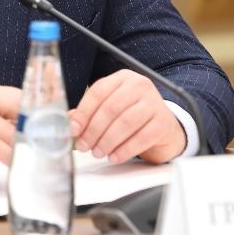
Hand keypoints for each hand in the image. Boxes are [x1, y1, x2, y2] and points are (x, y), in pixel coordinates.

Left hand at [68, 69, 186, 164]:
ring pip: (125, 123)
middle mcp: (139, 85)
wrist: (163, 126)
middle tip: (84, 146)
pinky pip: (141, 138)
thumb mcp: (111, 107)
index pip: (98, 91)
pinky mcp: (163, 122)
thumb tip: (70, 122)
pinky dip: (125, 150)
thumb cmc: (132, 115)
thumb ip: (90, 113)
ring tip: (98, 152)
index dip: (83, 112)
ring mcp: (154, 102)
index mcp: (122, 78)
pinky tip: (114, 157)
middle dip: (93, 130)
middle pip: (111, 108)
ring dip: (107, 141)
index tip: (73, 129)